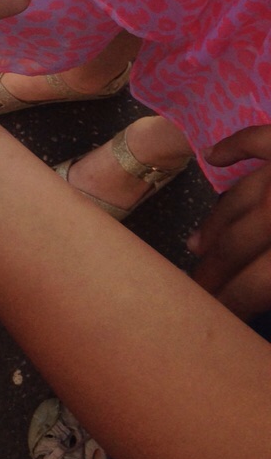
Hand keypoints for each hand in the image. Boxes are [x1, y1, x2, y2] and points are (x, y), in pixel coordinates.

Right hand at [189, 127, 270, 318]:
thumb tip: (265, 294)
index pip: (252, 284)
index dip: (230, 304)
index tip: (214, 318)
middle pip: (236, 244)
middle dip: (214, 271)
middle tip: (195, 290)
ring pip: (238, 198)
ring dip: (215, 223)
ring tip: (196, 245)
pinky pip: (256, 140)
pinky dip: (234, 147)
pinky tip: (214, 156)